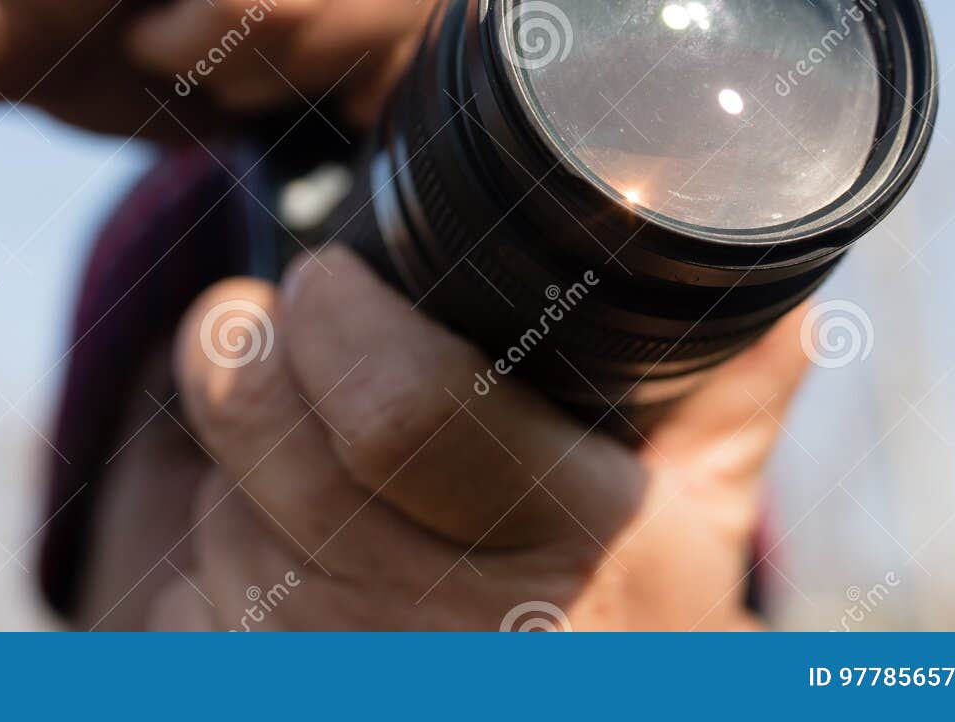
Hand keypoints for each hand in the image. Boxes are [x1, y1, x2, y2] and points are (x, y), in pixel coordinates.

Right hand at [0, 0, 566, 174]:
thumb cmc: (108, 42)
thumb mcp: (278, 61)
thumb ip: (378, 40)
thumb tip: (486, 97)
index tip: (401, 78)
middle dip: (379, 50)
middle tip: (274, 77)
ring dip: (298, 52)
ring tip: (209, 53)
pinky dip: (214, 48)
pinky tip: (150, 33)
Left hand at [80, 247, 810, 630]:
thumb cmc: (617, 640)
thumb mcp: (694, 528)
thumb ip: (724, 397)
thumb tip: (782, 278)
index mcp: (561, 554)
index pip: (403, 411)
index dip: (340, 320)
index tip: (329, 274)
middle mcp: (435, 634)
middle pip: (269, 441)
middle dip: (242, 353)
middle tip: (257, 321)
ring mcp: (326, 678)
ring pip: (211, 512)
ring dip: (217, 449)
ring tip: (273, 431)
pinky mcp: (238, 697)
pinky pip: (171, 597)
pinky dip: (187, 541)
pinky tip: (248, 532)